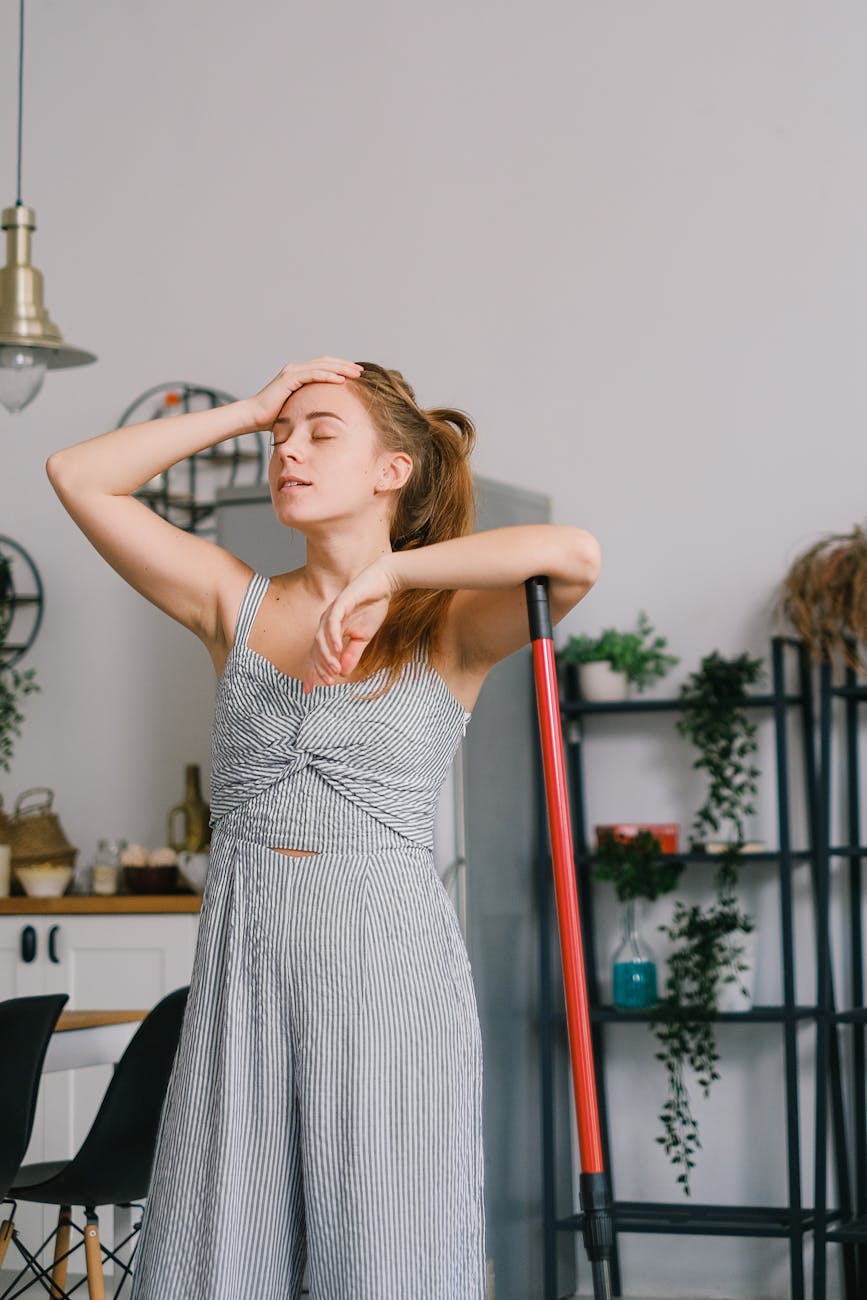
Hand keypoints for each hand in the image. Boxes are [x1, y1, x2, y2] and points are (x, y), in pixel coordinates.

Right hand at [250, 357, 362, 429]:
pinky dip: (327, 376)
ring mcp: (292, 372)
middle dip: (345, 365)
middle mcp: (295, 369)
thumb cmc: (273, 418)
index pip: (324, 367)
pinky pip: (312, 374)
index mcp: (298, 375)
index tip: (356, 374)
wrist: (254, 417)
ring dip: (340, 368)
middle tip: (361, 370)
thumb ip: (309, 408)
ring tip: (356, 372)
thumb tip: (325, 419)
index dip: (340, 368)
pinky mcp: (288, 378)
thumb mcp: (297, 410)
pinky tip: (341, 379)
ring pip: (321, 366)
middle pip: (326, 363)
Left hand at [302, 557, 398, 690]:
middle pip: (315, 648)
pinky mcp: (340, 603)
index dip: (312, 671)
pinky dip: (333, 637)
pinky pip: (332, 622)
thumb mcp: (364, 637)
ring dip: (327, 656)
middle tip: (328, 682)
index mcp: (330, 630)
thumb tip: (344, 672)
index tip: (308, 690)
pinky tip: (338, 649)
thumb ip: (353, 653)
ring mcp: (332, 612)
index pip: (317, 653)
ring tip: (334, 670)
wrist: (383, 583)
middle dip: (320, 667)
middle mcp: (326, 622)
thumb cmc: (372, 607)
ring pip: (321, 638)